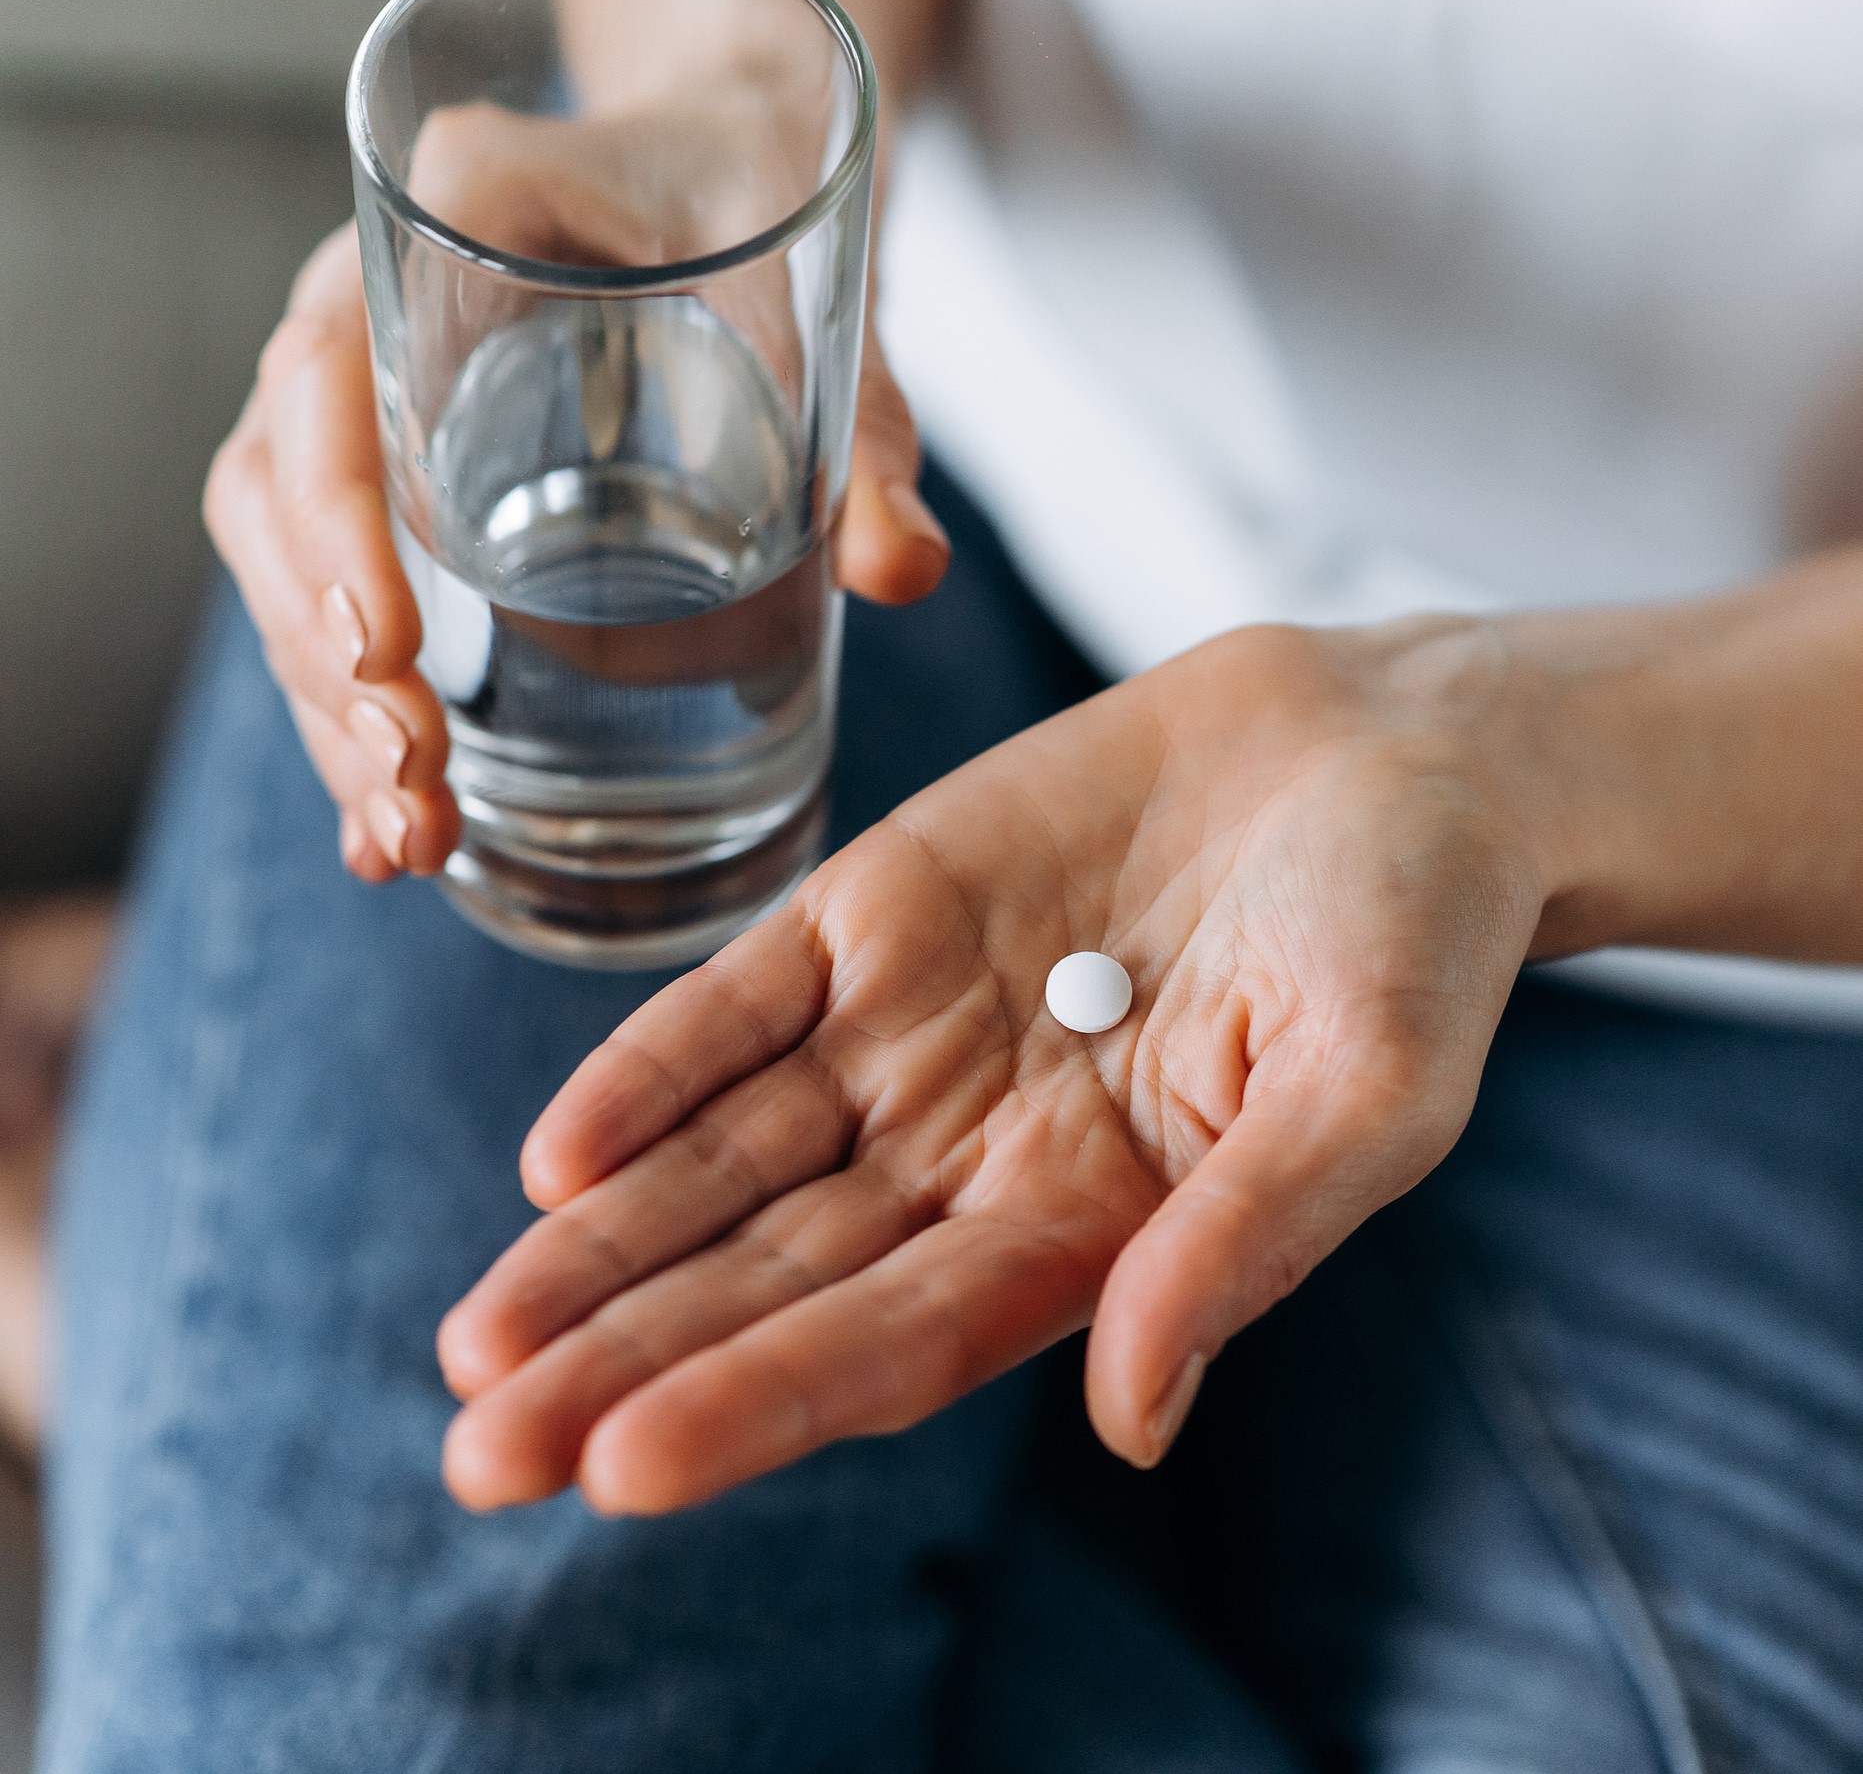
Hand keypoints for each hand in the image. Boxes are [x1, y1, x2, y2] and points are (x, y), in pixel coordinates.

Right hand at [202, 109, 946, 882]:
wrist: (723, 161)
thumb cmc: (765, 209)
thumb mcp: (829, 303)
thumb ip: (869, 434)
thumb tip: (902, 569)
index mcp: (460, 210)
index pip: (332, 361)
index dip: (333, 516)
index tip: (389, 652)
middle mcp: (375, 291)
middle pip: (277, 482)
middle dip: (325, 656)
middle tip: (416, 789)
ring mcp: (371, 381)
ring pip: (280, 546)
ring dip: (324, 703)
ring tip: (407, 838)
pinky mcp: (397, 460)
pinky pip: (323, 572)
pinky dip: (344, 701)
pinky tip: (386, 822)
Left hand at [437, 616, 1556, 1513]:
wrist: (1380, 751)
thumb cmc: (1414, 936)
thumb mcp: (1371, 1092)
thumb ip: (1246, 1241)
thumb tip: (1130, 1418)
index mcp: (1088, 1229)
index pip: (895, 1343)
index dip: (760, 1402)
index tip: (621, 1470)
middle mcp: (973, 1152)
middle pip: (773, 1278)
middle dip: (628, 1361)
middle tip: (483, 1449)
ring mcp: (912, 1032)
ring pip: (727, 1158)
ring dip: (601, 1240)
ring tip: (478, 1339)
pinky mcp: (878, 910)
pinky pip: (739, 1000)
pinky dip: (651, 1069)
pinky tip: (558, 1152)